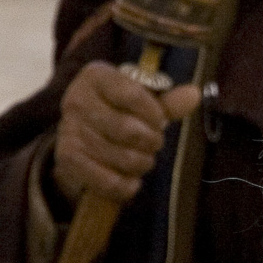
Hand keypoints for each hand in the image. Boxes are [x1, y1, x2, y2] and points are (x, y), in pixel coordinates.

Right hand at [53, 61, 200, 204]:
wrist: (81, 136)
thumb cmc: (119, 112)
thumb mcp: (142, 102)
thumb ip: (168, 102)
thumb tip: (194, 94)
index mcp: (96, 76)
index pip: (133, 95)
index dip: (155, 114)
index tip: (160, 120)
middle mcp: (76, 100)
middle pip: (129, 130)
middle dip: (152, 142)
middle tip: (154, 143)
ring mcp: (69, 130)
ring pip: (123, 158)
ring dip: (142, 164)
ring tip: (142, 159)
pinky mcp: (67, 159)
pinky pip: (109, 181)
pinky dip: (128, 186)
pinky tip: (131, 179)